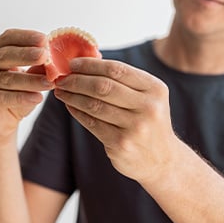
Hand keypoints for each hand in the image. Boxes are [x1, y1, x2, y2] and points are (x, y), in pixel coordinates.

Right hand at [0, 29, 54, 141]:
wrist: (2, 124)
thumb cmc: (16, 96)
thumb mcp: (31, 80)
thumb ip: (38, 68)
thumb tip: (53, 58)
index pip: (8, 38)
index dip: (25, 37)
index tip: (44, 39)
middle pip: (4, 56)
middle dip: (26, 55)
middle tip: (44, 56)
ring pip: (5, 79)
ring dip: (29, 80)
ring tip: (49, 83)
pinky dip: (20, 97)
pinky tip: (37, 98)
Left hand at [53, 57, 177, 181]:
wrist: (161, 160)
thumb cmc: (148, 121)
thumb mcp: (148, 97)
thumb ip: (124, 81)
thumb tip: (87, 62)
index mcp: (155, 89)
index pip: (117, 70)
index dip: (91, 64)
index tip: (73, 63)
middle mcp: (148, 107)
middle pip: (104, 86)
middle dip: (78, 80)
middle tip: (62, 78)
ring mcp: (135, 127)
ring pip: (95, 105)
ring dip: (73, 96)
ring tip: (61, 91)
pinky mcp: (121, 144)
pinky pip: (92, 123)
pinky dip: (77, 112)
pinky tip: (70, 106)